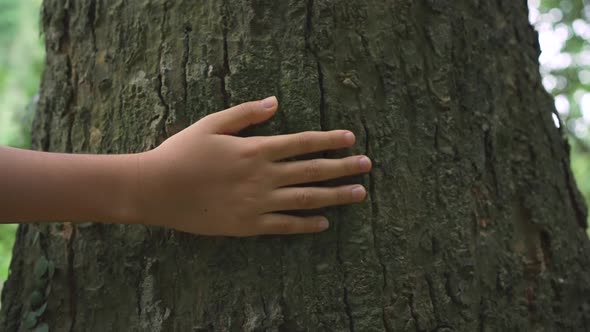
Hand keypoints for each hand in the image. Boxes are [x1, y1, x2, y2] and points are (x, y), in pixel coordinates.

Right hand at [135, 96, 371, 235]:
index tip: (351, 139)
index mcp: (256, 149)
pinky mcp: (248, 225)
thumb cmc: (181, 152)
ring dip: (335, 196)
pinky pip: (285, 226)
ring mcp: (258, 203)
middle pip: (313, 171)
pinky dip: (306, 224)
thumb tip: (276, 102)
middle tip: (367, 165)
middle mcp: (264, 176)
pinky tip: (324, 223)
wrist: (156, 189)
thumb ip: (246, 113)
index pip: (304, 143)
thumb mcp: (212, 124)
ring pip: (306, 199)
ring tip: (359, 193)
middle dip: (343, 167)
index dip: (330, 140)